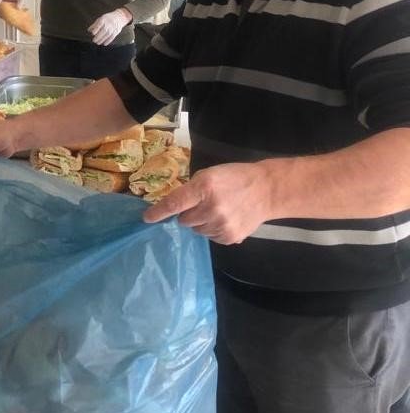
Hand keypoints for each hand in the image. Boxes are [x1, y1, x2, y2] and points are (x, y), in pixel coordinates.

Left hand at [88, 8, 130, 45]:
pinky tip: (104, 44)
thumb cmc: (108, 18)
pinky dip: (108, 41)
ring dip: (102, 39)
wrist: (120, 16)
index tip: (93, 33)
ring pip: (108, 34)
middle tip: (94, 40)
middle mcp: (109, 23)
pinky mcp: (116, 31)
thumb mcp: (101, 18)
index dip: (96, 29)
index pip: (100, 24)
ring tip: (97, 43)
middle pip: (104, 30)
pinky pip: (112, 36)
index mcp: (104, 19)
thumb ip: (95, 24)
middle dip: (99, 36)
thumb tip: (89, 30)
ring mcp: (113, 27)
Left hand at [142, 162, 273, 244]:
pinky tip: (225, 219)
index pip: (175, 203)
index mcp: (204, 188)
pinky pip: (210, 237)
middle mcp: (212, 208)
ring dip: (200, 222)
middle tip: (200, 204)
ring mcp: (222, 225)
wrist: (266, 190)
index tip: (147, 219)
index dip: (159, 212)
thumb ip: (190, 189)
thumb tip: (172, 206)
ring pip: (196, 230)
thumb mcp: (209, 174)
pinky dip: (212, 229)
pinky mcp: (230, 237)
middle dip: (187, 213)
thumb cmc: (234, 177)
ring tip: (216, 210)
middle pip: (184, 220)